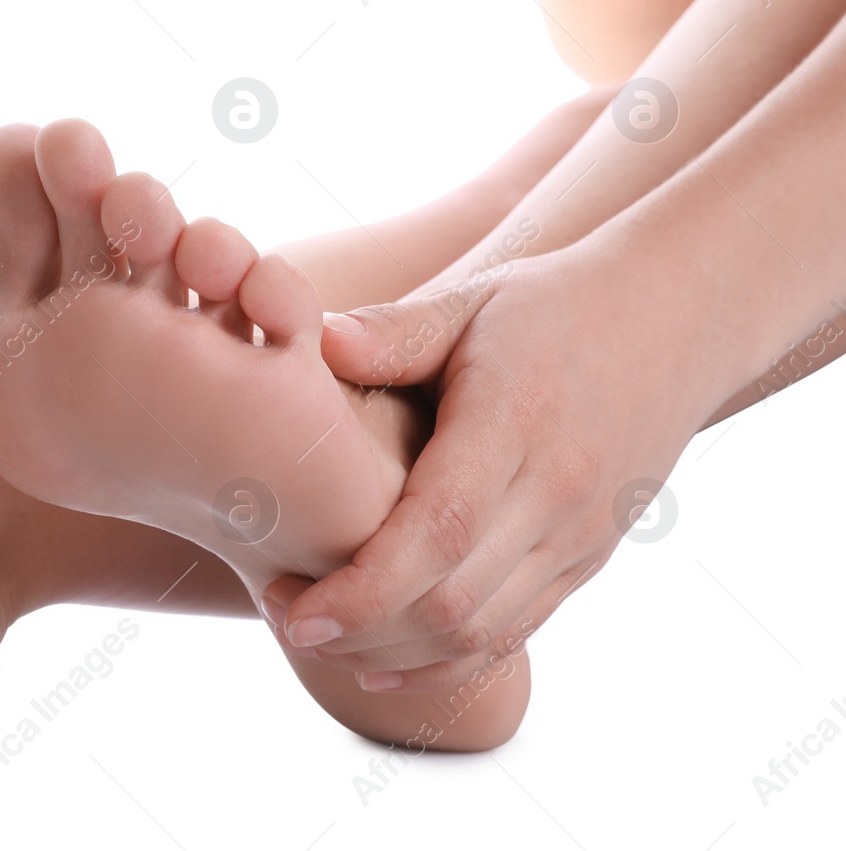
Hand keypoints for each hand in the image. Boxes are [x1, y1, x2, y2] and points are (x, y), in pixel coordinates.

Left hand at [263, 247, 713, 691]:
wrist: (677, 320)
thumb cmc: (555, 306)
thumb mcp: (472, 302)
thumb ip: (393, 332)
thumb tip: (315, 341)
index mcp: (515, 426)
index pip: (439, 533)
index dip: (363, 589)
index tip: (293, 609)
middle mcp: (557, 495)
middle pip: (454, 603)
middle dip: (359, 629)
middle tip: (283, 615)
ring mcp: (580, 536)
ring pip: (482, 633)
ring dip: (394, 652)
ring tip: (317, 637)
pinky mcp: (588, 559)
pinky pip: (514, 631)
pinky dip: (445, 658)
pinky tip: (383, 656)